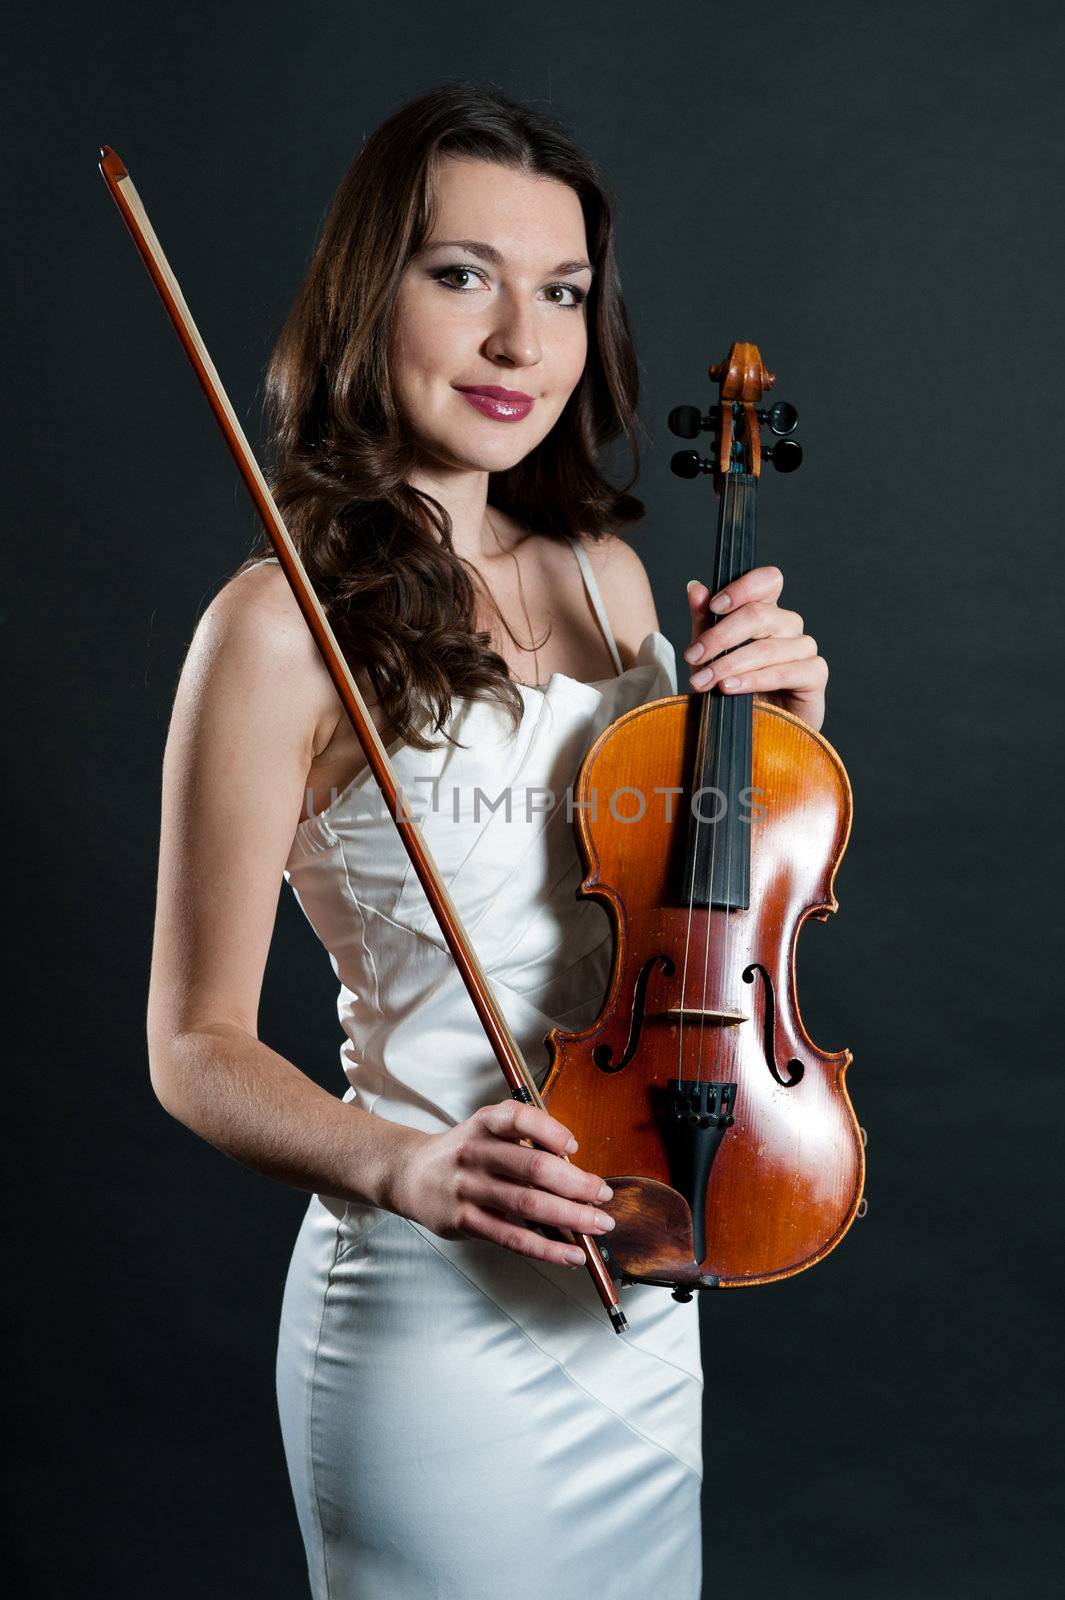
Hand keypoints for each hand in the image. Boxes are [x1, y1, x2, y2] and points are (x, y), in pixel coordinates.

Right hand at [386, 1098, 614, 1267]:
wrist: (410, 1174)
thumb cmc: (463, 1151)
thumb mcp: (486, 1128)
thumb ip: (525, 1140)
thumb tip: (576, 1170)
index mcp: (485, 1124)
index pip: (519, 1119)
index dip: (551, 1132)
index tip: (574, 1147)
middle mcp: (475, 1153)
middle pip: (534, 1169)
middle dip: (578, 1184)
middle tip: (604, 1195)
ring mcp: (469, 1189)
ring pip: (528, 1206)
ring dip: (571, 1218)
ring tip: (599, 1225)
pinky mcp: (465, 1221)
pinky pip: (512, 1238)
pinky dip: (547, 1249)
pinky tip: (571, 1254)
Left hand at [683, 565, 827, 731]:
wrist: (752, 732)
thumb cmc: (732, 689)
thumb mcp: (709, 655)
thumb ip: (704, 623)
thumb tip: (695, 588)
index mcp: (766, 612)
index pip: (767, 581)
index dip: (742, 588)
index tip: (714, 606)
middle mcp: (788, 626)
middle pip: (759, 614)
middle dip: (720, 636)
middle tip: (693, 657)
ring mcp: (804, 649)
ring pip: (768, 646)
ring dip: (730, 664)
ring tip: (704, 681)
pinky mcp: (814, 675)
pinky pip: (786, 670)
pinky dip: (755, 680)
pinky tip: (730, 688)